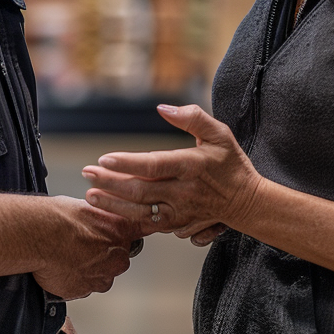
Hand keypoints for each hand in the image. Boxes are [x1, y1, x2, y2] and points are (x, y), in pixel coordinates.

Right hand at [32, 196, 144, 299]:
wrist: (38, 234)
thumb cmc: (59, 216)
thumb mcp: (89, 205)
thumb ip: (104, 217)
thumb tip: (104, 219)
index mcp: (122, 230)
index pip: (142, 230)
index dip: (131, 233)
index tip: (124, 233)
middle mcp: (117, 256)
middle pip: (119, 259)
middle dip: (105, 255)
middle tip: (83, 245)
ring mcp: (102, 277)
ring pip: (101, 276)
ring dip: (90, 269)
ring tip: (69, 256)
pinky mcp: (84, 291)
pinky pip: (83, 287)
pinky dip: (75, 280)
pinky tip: (62, 266)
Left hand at [81, 104, 260, 239]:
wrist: (246, 202)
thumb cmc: (230, 163)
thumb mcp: (219, 133)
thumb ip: (193, 117)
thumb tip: (162, 108)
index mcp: (192, 166)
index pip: (155, 165)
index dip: (129, 163)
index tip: (105, 158)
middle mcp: (184, 192)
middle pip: (141, 191)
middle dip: (110, 183)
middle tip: (87, 173)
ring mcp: (180, 212)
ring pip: (140, 212)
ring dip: (113, 205)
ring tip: (90, 196)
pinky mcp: (177, 225)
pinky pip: (148, 224)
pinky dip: (126, 219)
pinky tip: (109, 211)